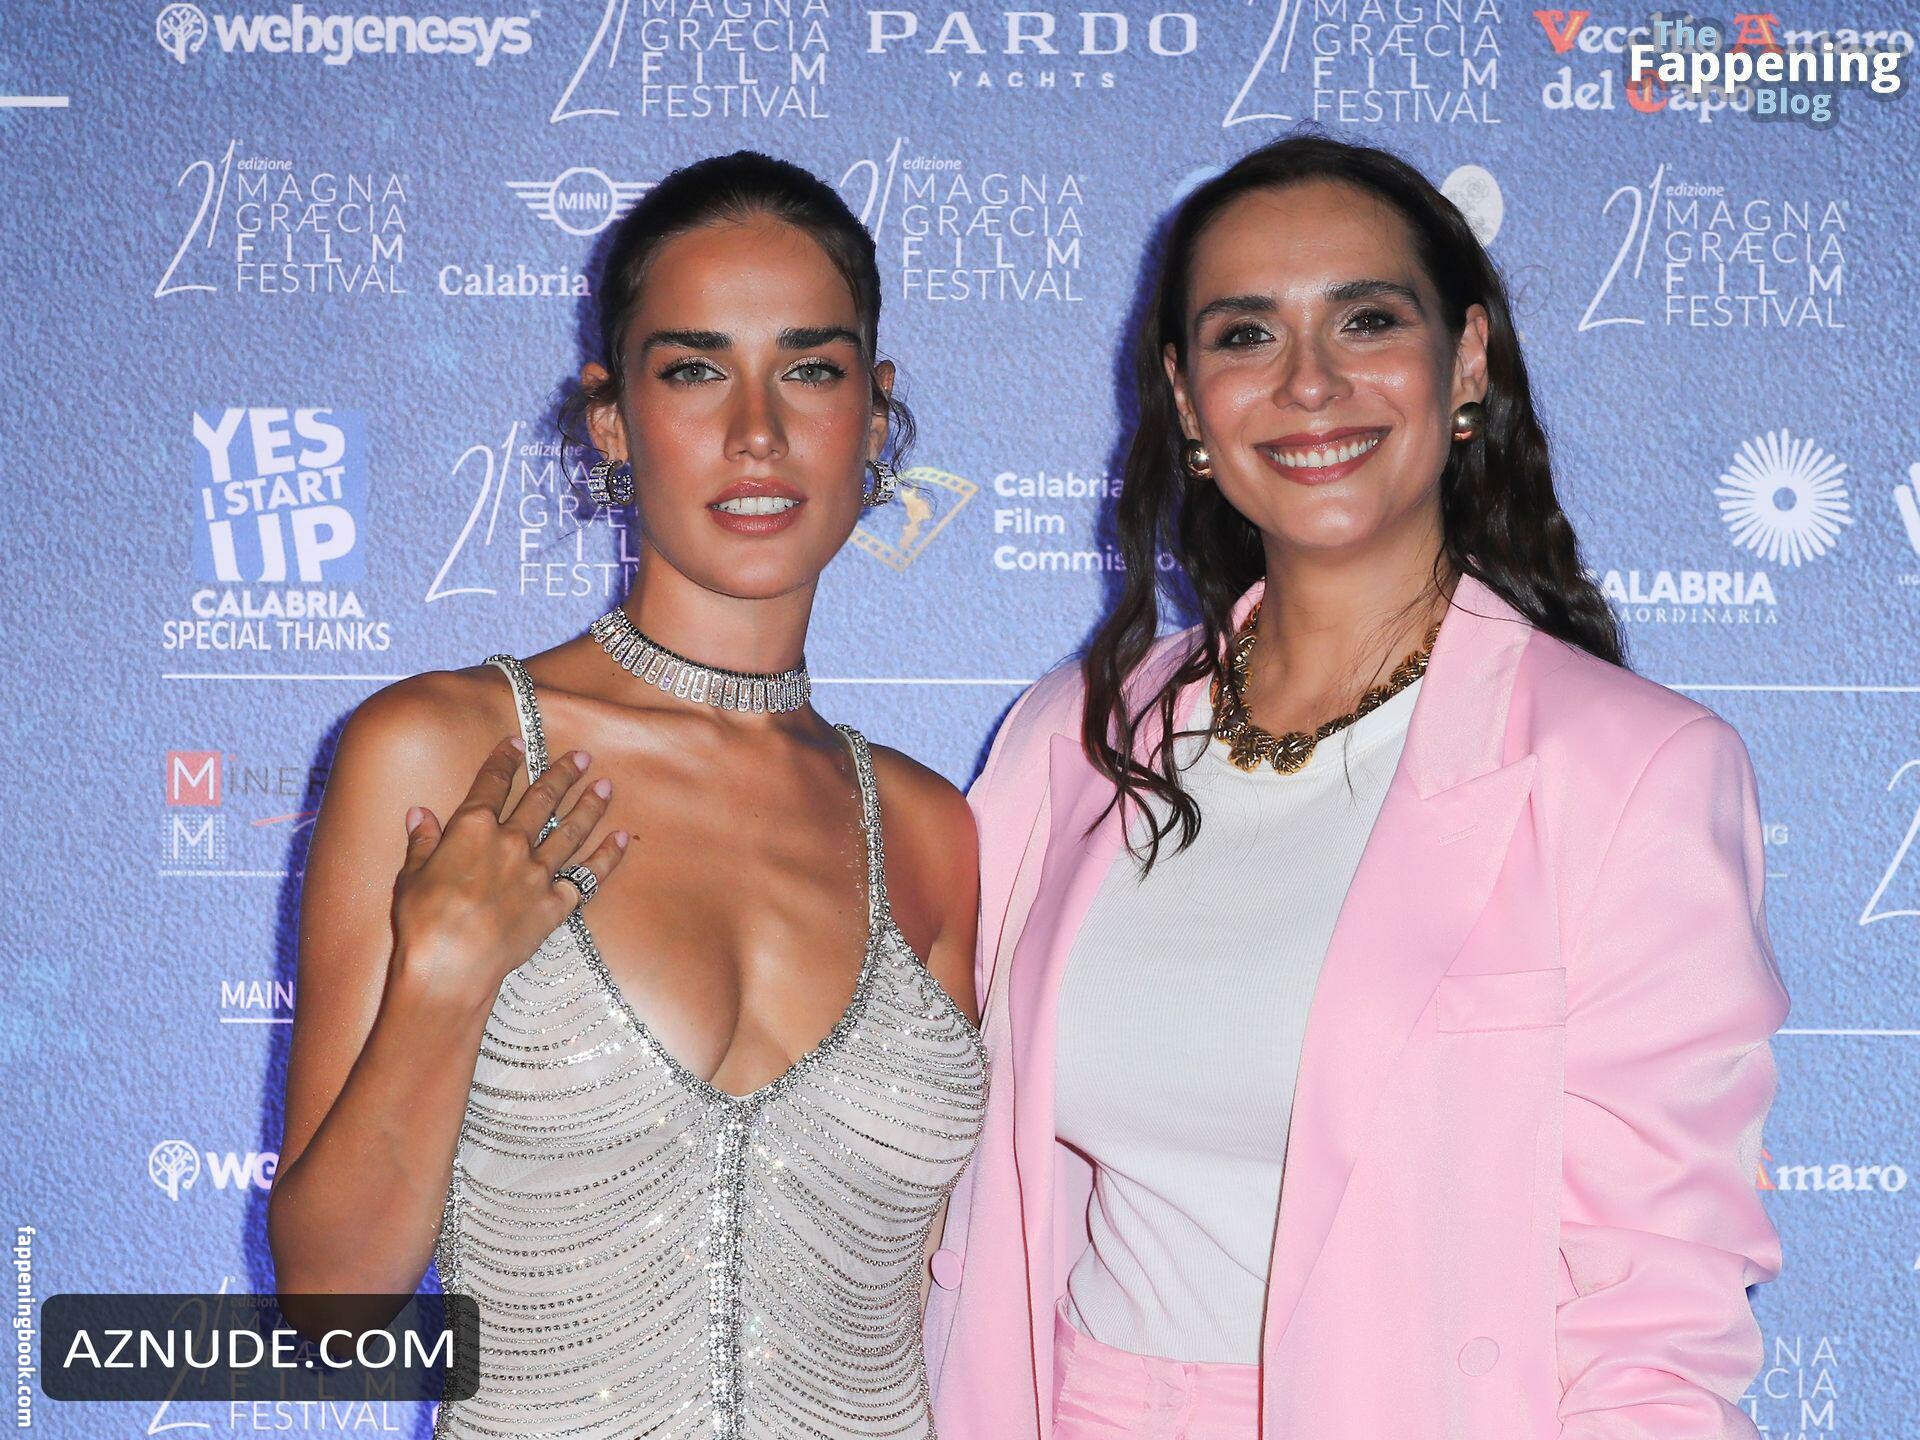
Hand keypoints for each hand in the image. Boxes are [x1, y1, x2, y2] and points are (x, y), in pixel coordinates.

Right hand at [388, 735, 628, 1010]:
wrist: (450, 968)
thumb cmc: (421, 923)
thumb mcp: (411, 876)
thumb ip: (422, 842)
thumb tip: (419, 813)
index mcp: (472, 829)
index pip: (492, 784)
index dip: (504, 760)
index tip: (517, 743)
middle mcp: (511, 842)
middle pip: (542, 799)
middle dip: (563, 774)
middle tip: (582, 757)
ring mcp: (537, 872)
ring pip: (571, 829)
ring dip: (590, 805)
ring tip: (605, 786)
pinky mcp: (556, 903)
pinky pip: (588, 875)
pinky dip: (607, 857)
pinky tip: (620, 839)